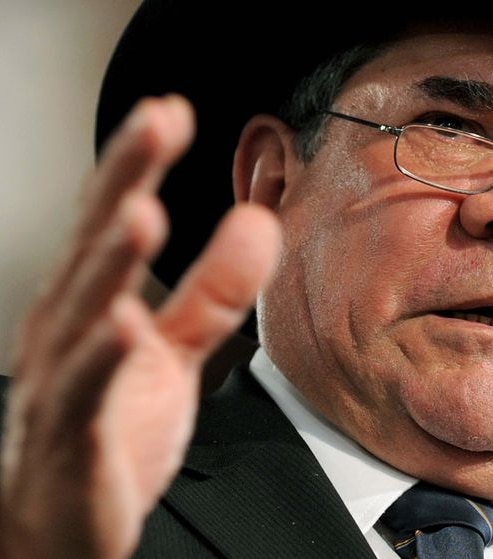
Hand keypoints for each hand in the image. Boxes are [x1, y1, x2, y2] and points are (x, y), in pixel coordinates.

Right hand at [0, 95, 279, 557]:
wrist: (63, 520)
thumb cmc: (111, 427)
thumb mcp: (174, 351)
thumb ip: (213, 291)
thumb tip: (258, 226)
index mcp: (95, 303)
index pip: (115, 218)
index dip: (139, 163)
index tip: (171, 111)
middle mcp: (72, 330)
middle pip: (96, 243)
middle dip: (125, 180)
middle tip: (155, 122)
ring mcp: (65, 381)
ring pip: (84, 310)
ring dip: (112, 258)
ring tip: (142, 210)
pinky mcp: (72, 437)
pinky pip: (85, 393)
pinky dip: (103, 357)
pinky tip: (124, 324)